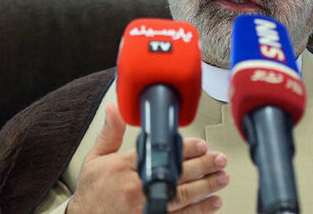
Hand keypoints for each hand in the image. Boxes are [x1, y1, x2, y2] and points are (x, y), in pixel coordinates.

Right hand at [66, 104, 227, 213]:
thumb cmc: (91, 192)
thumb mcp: (95, 159)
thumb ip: (110, 134)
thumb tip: (114, 110)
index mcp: (125, 168)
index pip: (160, 154)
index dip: (184, 149)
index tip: (201, 144)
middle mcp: (137, 188)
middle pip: (177, 175)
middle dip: (202, 166)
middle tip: (219, 160)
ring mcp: (146, 207)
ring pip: (183, 196)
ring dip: (205, 187)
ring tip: (221, 178)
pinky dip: (198, 211)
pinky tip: (212, 204)